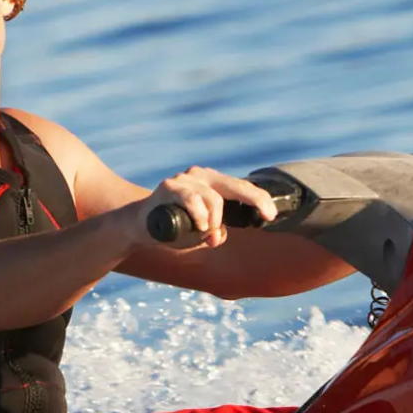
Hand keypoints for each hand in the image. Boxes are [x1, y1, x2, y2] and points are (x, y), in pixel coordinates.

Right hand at [131, 165, 279, 249]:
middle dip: (255, 200)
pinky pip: (192, 200)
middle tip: (266, 216)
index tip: (271, 215)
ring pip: (214, 200)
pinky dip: (200, 216)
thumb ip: (215, 231)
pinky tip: (200, 226)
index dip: (259, 200)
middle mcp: (200, 176)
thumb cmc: (174, 227)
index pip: (241, 188)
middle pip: (235, 186)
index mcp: (212, 183)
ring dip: (214, 222)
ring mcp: (185, 179)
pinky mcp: (170, 187)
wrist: (141, 226)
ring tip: (204, 232)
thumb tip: (218, 236)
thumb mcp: (201, 232)